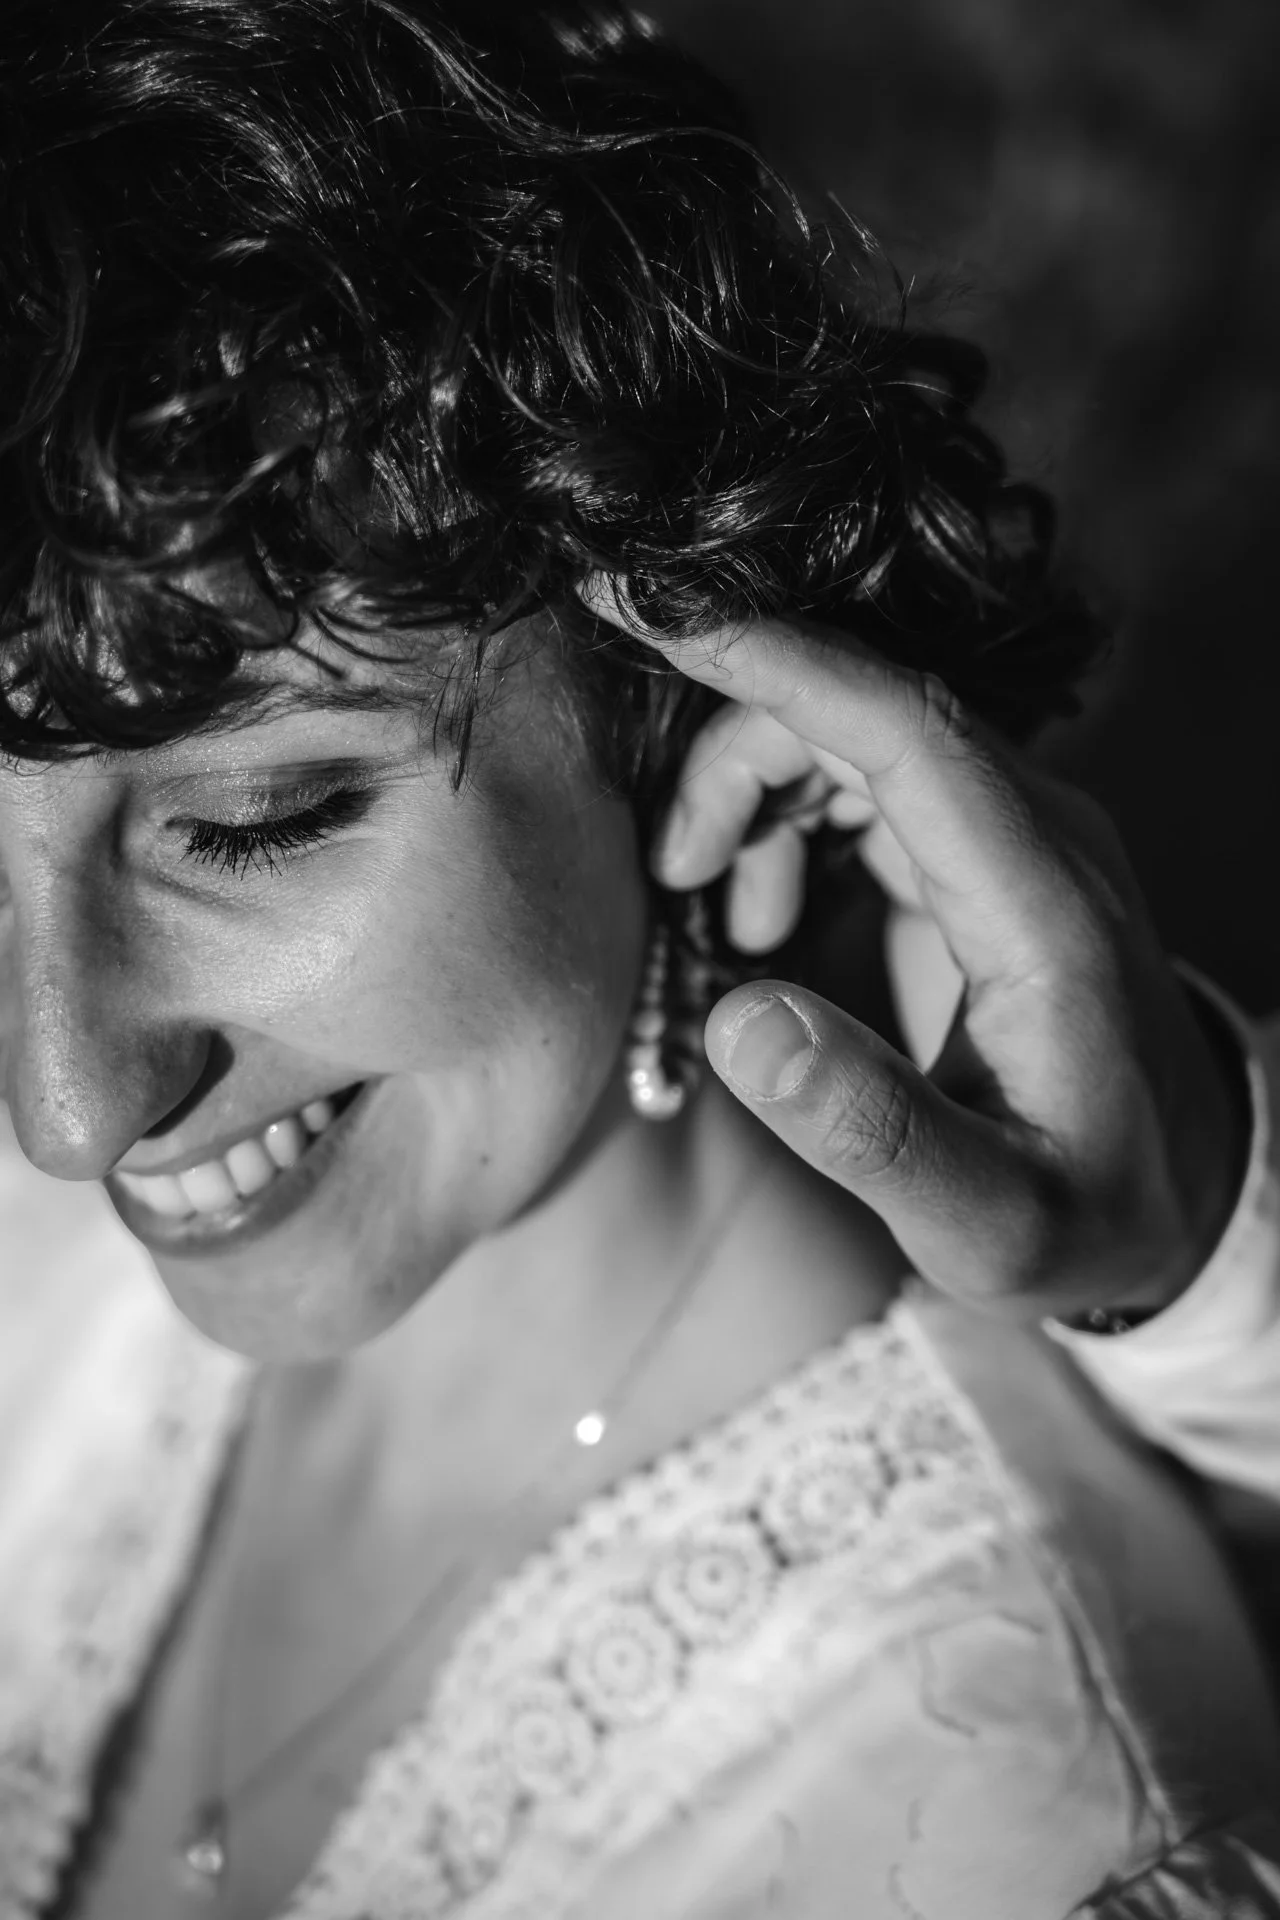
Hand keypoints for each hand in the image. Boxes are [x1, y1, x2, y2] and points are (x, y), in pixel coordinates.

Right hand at [583, 581, 1249, 1320]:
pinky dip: (791, 817)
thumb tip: (741, 1020)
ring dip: (759, 788)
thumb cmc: (1086, 1215)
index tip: (659, 615)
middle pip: (868, 713)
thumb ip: (872, 1131)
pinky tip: (765, 918)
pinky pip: (872, 781)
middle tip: (671, 869)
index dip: (780, 664)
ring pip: (861, 736)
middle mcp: (1040, 842)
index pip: (905, 730)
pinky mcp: (989, 857)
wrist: (1179, 1195)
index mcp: (1043, 910)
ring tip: (710, 902)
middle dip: (741, 752)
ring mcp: (1018, 839)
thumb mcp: (988, 1222)